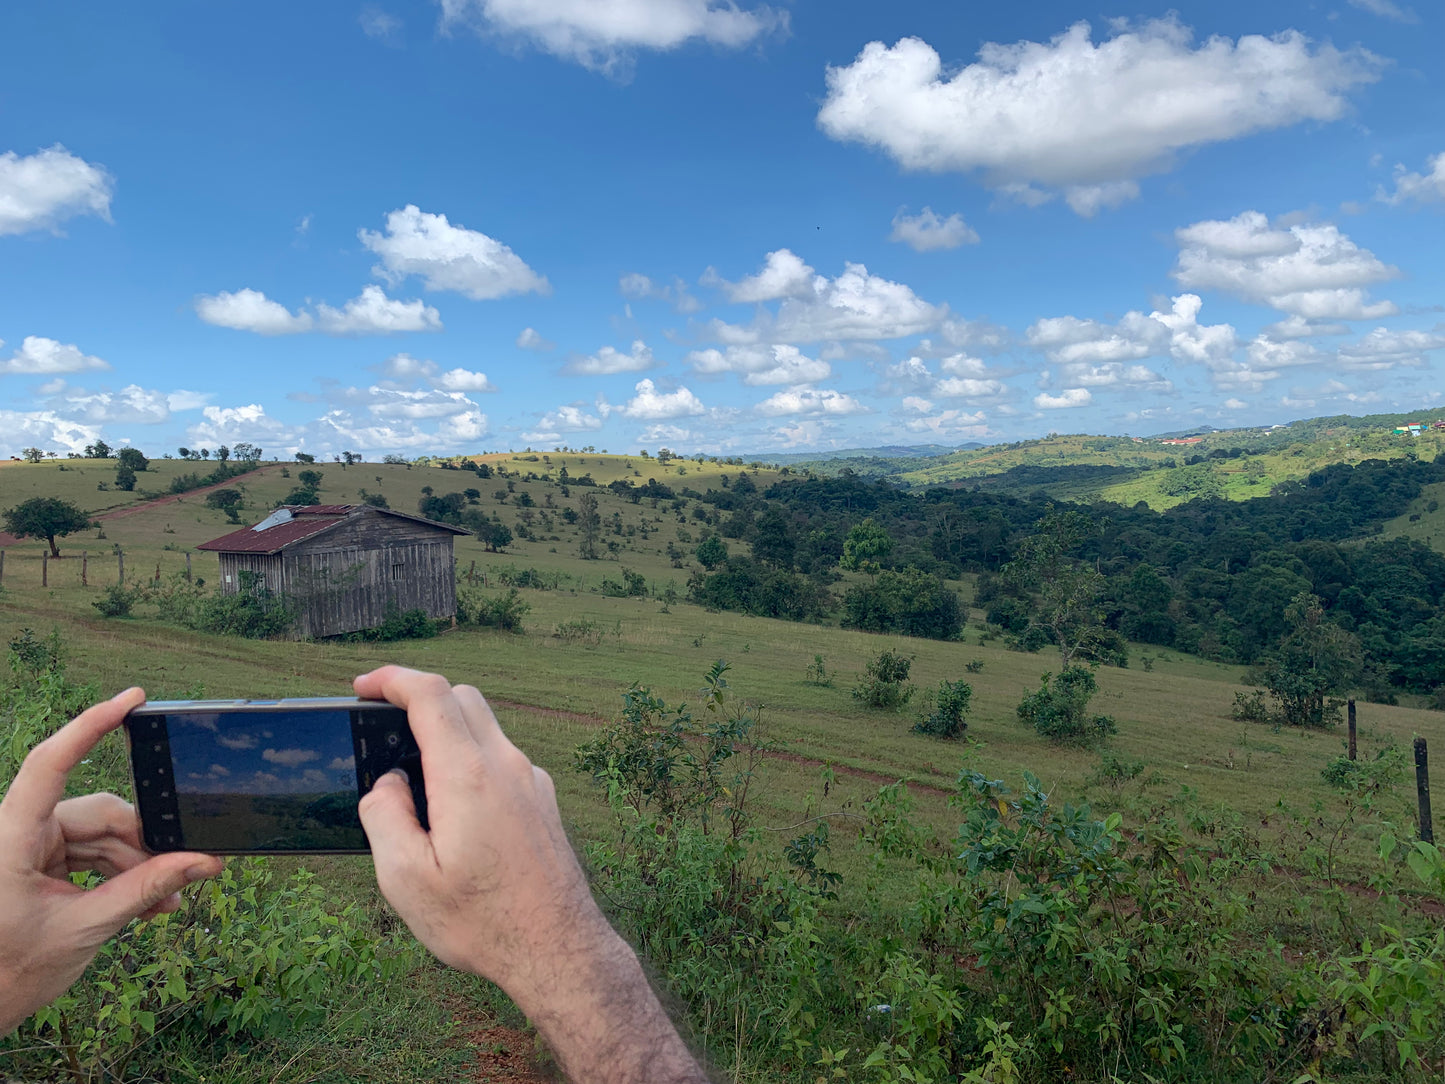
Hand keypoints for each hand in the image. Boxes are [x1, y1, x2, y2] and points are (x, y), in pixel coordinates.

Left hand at [0, 688, 222, 1034]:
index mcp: (10, 839)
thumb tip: (201, 862)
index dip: (90, 726)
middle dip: (143, 841)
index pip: (50, 765)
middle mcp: (18, 832)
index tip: (131, 700)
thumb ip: (145, 889)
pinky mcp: (41, 861)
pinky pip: (93, 852)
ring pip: (102, 834)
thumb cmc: (12, 970)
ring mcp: (31, 845)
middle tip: (181, 870)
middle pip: (98, 812)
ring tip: (166, 899)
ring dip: (138, 864)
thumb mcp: (85, 929)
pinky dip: (122, 873)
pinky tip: (150, 900)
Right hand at [354, 666, 607, 997]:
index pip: (431, 694)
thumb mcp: (405, 879)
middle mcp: (506, 766)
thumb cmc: (482, 921)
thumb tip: (387, 782)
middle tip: (382, 723)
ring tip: (414, 776)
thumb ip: (385, 816)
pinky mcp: (544, 801)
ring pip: (486, 728)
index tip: (363, 685)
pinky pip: (502, 760)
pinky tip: (453, 807)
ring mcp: (531, 781)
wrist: (559, 950)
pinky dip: (471, 760)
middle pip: (462, 698)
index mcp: (468, 775)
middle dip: (419, 697)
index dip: (392, 679)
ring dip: (447, 732)